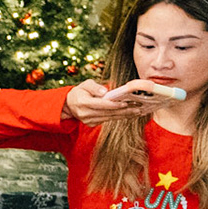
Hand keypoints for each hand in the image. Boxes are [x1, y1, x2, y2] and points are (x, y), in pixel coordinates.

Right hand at [63, 78, 178, 125]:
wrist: (68, 105)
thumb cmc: (79, 92)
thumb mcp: (84, 84)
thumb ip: (94, 87)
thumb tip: (106, 92)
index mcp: (83, 102)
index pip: (101, 104)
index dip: (114, 104)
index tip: (126, 103)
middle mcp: (86, 113)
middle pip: (108, 112)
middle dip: (125, 110)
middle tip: (139, 108)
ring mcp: (89, 120)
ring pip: (110, 118)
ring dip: (125, 115)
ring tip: (138, 111)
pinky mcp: (92, 124)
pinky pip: (108, 120)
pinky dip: (120, 117)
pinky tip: (130, 114)